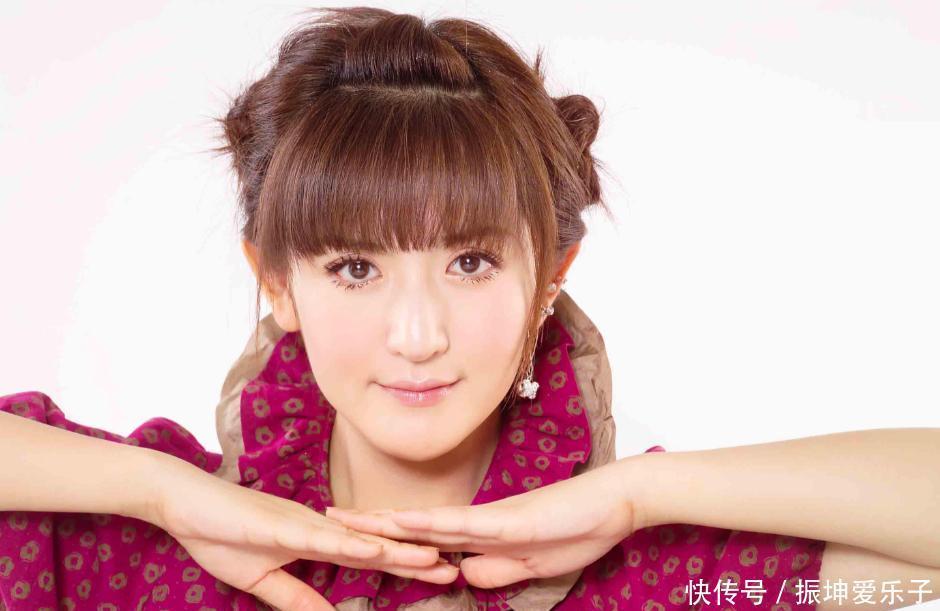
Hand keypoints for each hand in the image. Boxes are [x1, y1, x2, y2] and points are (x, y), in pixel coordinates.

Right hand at [146, 454, 458, 610]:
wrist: (184, 503)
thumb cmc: (221, 536)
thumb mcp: (263, 580)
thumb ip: (296, 597)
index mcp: (316, 541)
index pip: (369, 557)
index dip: (403, 565)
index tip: (438, 571)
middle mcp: (318, 528)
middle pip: (376, 546)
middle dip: (415, 557)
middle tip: (455, 566)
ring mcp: (302, 524)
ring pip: (359, 540)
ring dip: (396, 550)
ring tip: (432, 558)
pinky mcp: (282, 526)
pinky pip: (320, 537)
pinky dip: (348, 545)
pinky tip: (372, 551)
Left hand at [325, 459, 637, 588]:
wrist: (613, 502)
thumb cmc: (576, 529)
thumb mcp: (531, 564)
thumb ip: (498, 569)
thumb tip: (462, 574)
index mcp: (482, 534)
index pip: (425, 538)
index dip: (389, 535)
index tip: (355, 534)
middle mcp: (477, 521)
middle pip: (414, 524)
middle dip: (370, 523)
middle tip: (327, 518)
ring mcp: (490, 518)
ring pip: (426, 521)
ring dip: (385, 521)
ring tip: (345, 519)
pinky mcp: (507, 519)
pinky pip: (459, 524)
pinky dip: (428, 525)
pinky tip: (401, 523)